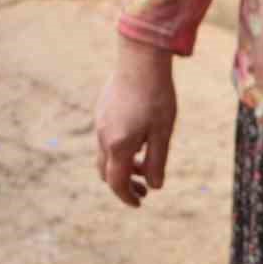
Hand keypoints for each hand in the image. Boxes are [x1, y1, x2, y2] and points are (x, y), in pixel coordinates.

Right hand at [96, 37, 176, 206]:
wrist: (141, 60)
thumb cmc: (156, 96)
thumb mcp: (162, 133)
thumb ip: (157, 162)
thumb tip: (154, 186)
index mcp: (119, 146)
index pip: (117, 182)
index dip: (127, 197)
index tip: (139, 203)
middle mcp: (104, 136)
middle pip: (106, 172)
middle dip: (124, 184)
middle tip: (144, 189)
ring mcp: (100, 122)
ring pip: (105, 155)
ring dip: (123, 165)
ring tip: (145, 163)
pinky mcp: (102, 110)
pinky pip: (106, 138)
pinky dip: (119, 149)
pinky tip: (139, 139)